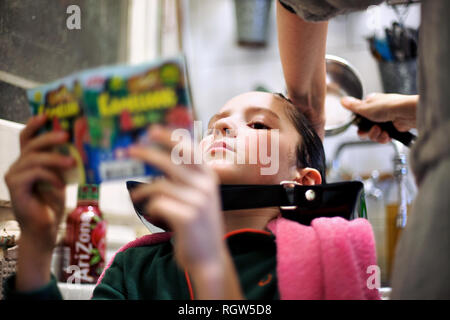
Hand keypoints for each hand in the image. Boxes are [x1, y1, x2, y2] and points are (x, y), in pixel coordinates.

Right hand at [4, 115, 74, 249]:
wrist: (44, 228)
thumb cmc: (52, 201)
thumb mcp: (60, 176)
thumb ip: (62, 161)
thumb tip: (79, 144)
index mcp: (28, 160)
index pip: (27, 137)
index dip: (34, 124)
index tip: (46, 115)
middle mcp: (18, 166)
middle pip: (31, 144)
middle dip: (49, 137)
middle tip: (67, 136)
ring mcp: (15, 177)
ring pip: (34, 159)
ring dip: (55, 159)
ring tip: (72, 163)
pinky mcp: (16, 188)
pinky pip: (34, 174)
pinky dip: (51, 177)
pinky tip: (62, 185)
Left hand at [128, 126, 225, 270]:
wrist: (209, 257)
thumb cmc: (199, 226)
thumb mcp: (199, 197)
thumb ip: (186, 179)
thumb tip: (163, 158)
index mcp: (209, 177)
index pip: (189, 150)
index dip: (170, 138)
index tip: (153, 130)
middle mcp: (205, 186)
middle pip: (171, 161)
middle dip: (147, 152)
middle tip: (129, 150)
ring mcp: (198, 201)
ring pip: (160, 185)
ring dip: (143, 191)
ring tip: (136, 197)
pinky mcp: (187, 217)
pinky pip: (157, 204)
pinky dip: (150, 208)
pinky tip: (154, 214)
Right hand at [341, 93, 417, 143]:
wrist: (406, 114)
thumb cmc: (389, 106)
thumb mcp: (365, 107)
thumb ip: (353, 106)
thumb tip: (343, 100)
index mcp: (371, 103)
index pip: (360, 116)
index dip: (359, 123)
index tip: (360, 125)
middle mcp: (378, 112)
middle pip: (366, 128)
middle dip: (368, 131)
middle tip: (372, 129)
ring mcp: (386, 121)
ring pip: (374, 134)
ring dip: (376, 135)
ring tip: (381, 131)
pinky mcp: (393, 129)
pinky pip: (383, 138)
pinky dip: (384, 138)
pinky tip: (387, 134)